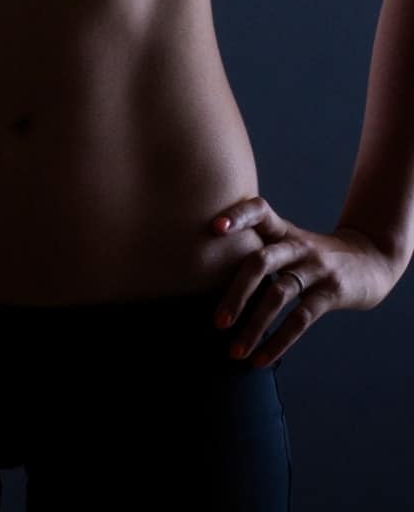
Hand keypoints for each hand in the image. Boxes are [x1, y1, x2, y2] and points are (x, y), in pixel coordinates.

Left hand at [209, 195, 400, 367]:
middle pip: (260, 262)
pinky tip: (261, 359)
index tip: (214, 227)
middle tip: (216, 322)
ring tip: (233, 351)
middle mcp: (297, 246)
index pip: (259, 211)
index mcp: (281, 229)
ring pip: (279, 296)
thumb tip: (200, 271)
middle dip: (235, 294)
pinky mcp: (331, 293)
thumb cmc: (310, 254)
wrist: (370, 260)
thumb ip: (253, 246)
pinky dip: (279, 342)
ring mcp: (316, 268)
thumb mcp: (286, 239)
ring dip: (254, 326)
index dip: (238, 216)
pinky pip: (301, 319)